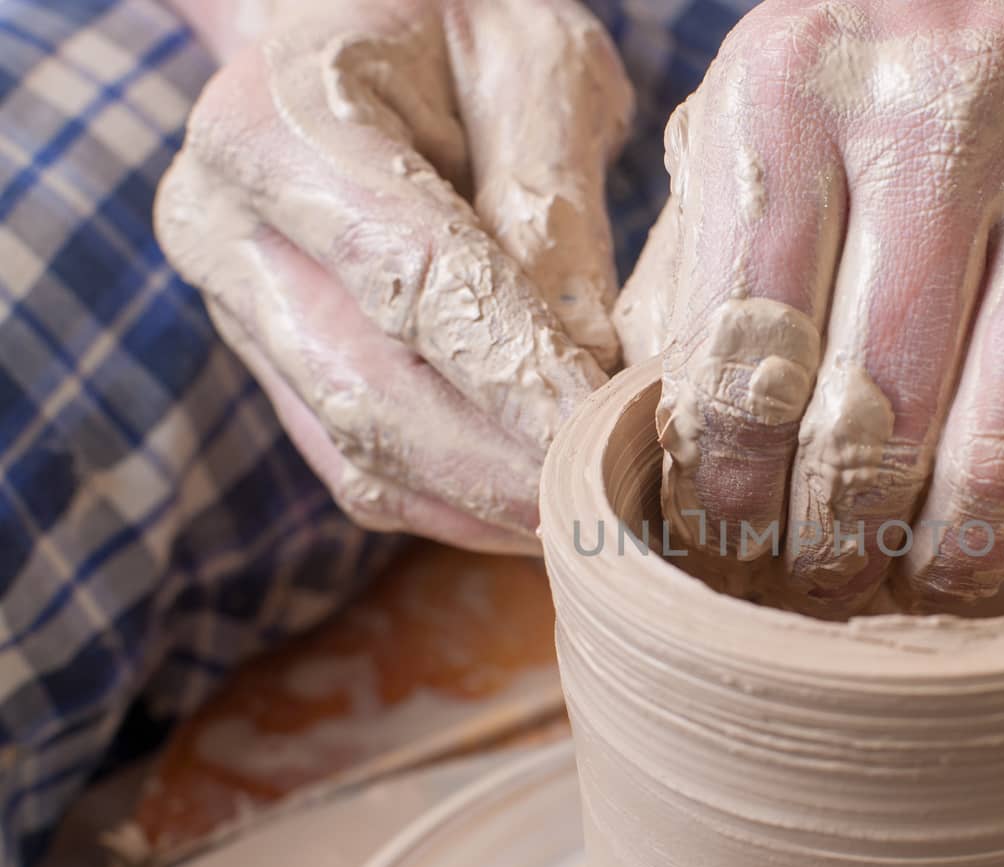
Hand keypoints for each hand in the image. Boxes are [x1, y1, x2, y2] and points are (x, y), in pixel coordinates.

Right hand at [156, 0, 631, 552]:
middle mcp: (226, 229)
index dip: (514, 369)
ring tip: (597, 523)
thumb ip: (549, 197)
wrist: (347, 30)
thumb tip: (587, 355)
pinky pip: (359, 469)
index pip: (410, 274)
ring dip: (487, 507)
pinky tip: (541, 512)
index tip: (606, 432)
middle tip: (620, 507)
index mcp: (279, 123)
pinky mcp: (274, 367)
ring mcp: (239, 310)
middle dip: (507, 466)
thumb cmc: (453, 27)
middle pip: (373, 392)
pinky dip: (457, 507)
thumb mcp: (530, 62)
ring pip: (361, 453)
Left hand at [620, 0, 1003, 612]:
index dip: (725, 496)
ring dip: (954, 550)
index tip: (726, 556)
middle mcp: (933, 119)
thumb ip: (708, 247)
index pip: (734, 360)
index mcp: (788, 92)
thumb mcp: (779, 98)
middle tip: (821, 590)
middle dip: (831, 546)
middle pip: (861, 421)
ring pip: (1002, 440)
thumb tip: (659, 422)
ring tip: (923, 580)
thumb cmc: (918, 47)